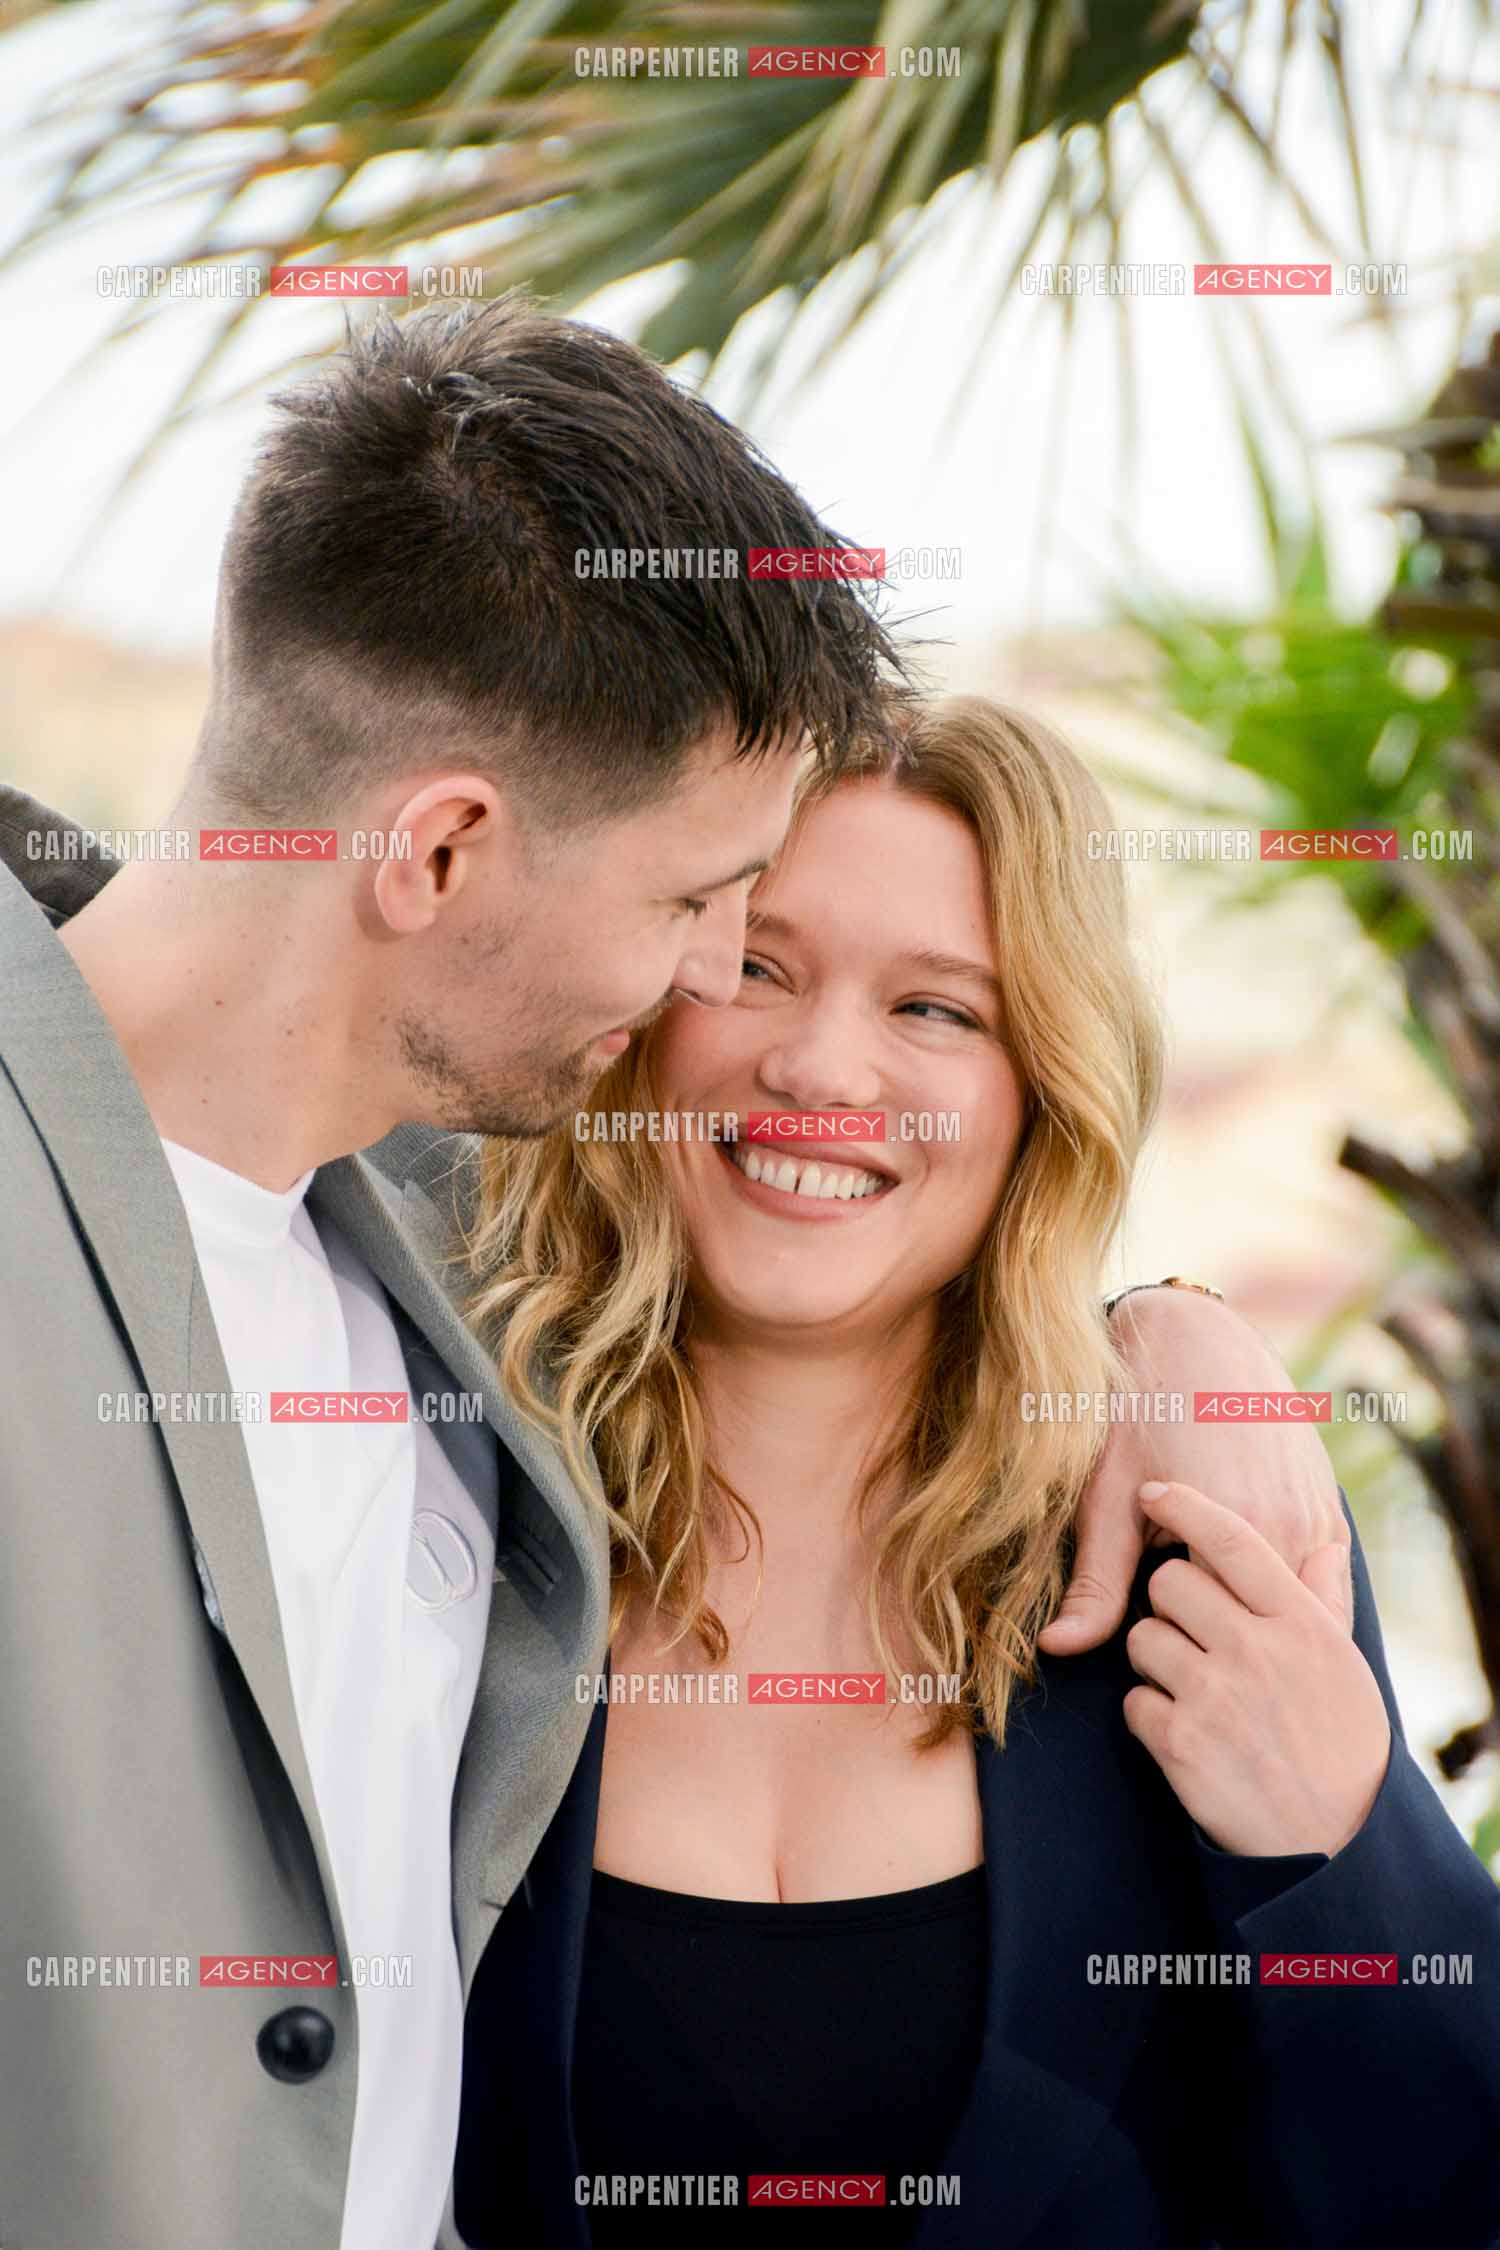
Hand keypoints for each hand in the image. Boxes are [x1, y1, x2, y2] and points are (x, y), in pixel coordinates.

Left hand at [1039, 1288, 1349, 1655]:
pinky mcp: (1332, 1510)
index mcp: (1240, 1533)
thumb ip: (1095, 1582)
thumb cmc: (1140, 1414)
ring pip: (1295, 1612)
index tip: (1150, 1613)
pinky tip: (1247, 1587)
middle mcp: (1294, 1530)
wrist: (1195, 1338)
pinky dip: (1286, 1599)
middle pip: (1261, 1630)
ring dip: (1257, 1619)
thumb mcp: (1109, 1499)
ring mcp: (1322, 1519)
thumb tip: (1055, 1649)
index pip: (1214, 1637)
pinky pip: (1319, 1583)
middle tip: (1178, 1601)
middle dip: (1220, 1633)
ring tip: (1209, 1592)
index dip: (1176, 1636)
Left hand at [1121, 1481, 1390, 1857]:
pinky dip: (1149, 1717)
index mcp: (1300, 1623)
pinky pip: (1134, 1701)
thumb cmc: (1343, 1745)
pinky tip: (1184, 1735)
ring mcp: (1214, 1695)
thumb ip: (1316, 1602)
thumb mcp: (1342, 1666)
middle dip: (1168, 1603)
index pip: (1231, 1539)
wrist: (1334, 1843)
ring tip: (1191, 1688)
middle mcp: (1256, 1650)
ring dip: (1154, 1660)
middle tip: (1190, 1633)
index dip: (1185, 1506)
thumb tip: (1321, 1546)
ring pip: (1142, 1637)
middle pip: (1170, 1582)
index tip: (1154, 1490)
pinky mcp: (1180, 1743)